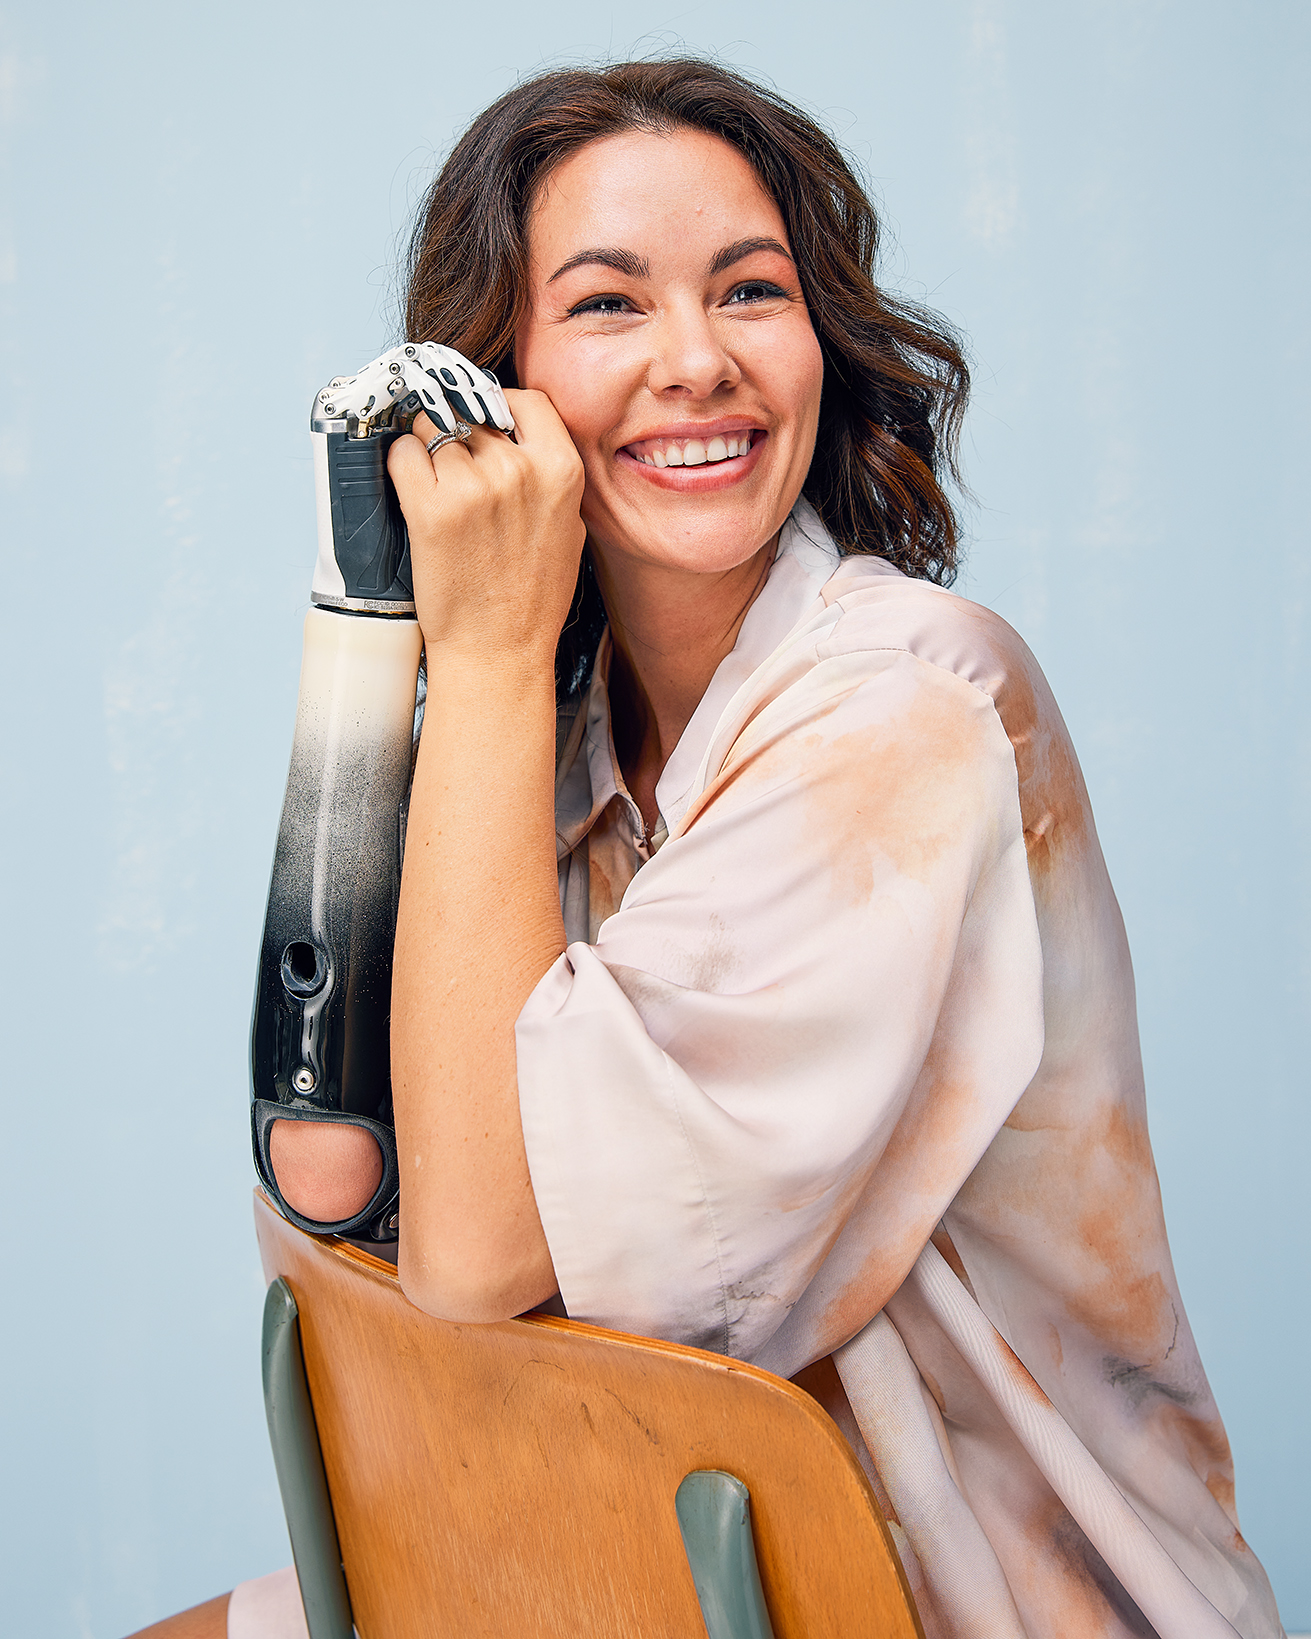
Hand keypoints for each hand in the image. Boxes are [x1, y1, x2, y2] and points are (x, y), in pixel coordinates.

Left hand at [387, 388, 585, 666]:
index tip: (485, 421)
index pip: (526, 399)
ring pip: (431, 429)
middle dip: (458, 431)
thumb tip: (513, 434)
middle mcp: (518, 470)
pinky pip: (402, 454)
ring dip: (426, 450)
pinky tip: (414, 492)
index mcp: (560, 471)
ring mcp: (473, 487)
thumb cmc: (532, 598)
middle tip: (455, 467)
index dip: (499, 405)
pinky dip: (402, 465)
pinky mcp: (430, 508)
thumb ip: (547, 474)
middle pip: (471, 411)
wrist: (500, 652)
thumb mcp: (568, 527)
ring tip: (436, 489)